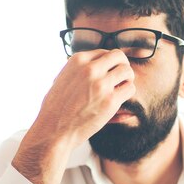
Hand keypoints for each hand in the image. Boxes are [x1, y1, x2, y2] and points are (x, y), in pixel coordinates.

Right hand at [12, 49, 134, 183]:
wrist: (53, 130)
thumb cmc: (55, 110)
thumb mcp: (61, 80)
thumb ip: (77, 71)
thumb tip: (90, 66)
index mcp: (77, 60)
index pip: (103, 52)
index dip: (109, 63)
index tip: (109, 73)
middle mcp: (90, 69)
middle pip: (119, 57)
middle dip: (122, 66)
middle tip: (121, 78)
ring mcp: (101, 84)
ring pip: (127, 71)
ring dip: (127, 80)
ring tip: (121, 89)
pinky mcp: (110, 100)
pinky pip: (129, 89)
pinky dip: (127, 94)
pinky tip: (119, 100)